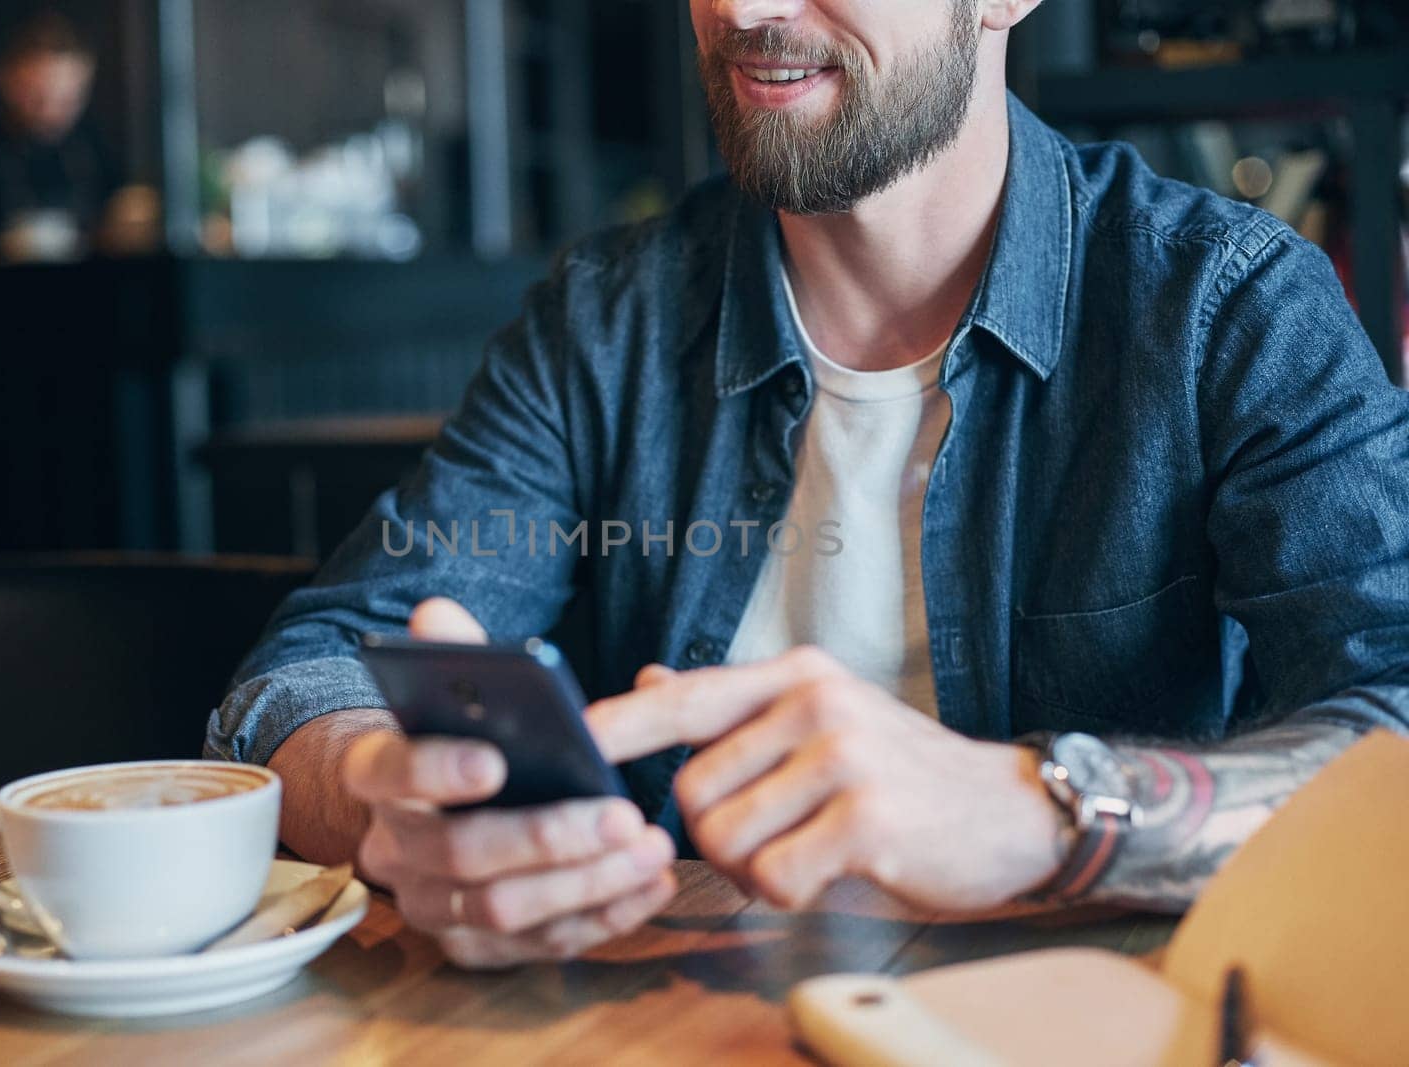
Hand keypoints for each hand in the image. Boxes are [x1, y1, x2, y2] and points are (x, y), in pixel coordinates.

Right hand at [341, 599, 677, 968]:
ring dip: (586, 881)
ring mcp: (431, 907)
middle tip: (623, 814)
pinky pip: (538, 946)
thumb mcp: (453, 692)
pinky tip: (649, 885)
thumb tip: (436, 613)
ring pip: (503, 909)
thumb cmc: (460, 739)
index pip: (390, 772)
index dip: (438, 768)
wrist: (435, 811)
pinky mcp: (473, 948)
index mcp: (378, 775)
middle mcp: (393, 851)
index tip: (496, 759)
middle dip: (548, 837)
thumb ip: (451, 652)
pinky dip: (601, 918)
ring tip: (650, 848)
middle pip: (462, 854)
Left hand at [588, 646, 1066, 911]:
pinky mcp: (867, 816)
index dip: (619, 723)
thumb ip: (734, 708)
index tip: (571, 741)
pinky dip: (790, 892)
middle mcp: (814, 701)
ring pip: (724, 839)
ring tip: (808, 852)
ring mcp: (843, 754)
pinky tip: (833, 873)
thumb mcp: (823, 721)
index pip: (684, 697)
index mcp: (795, 676)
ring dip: (753, 869)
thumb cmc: (904, 776)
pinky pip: (773, 876)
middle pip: (691, 791)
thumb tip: (648, 679)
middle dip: (716, 835)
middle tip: (775, 839)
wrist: (1013, 811)